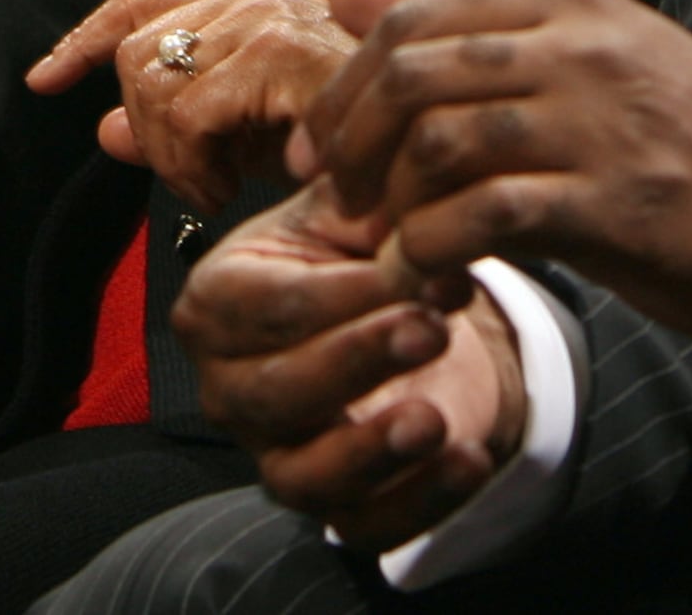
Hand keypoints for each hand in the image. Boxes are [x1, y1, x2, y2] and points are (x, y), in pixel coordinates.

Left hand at [29, 0, 357, 215]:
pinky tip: (230, 189)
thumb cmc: (353, 150)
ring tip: (217, 184)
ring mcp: (267, 16)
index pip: (141, 0)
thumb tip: (105, 130)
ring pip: (150, 82)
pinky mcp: (277, 52)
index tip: (47, 78)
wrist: (426, 158)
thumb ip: (176, 128)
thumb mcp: (250, 140)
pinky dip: (194, 167)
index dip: (85, 39)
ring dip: (171, 155)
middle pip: (135, 49)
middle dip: (146, 128)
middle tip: (194, 175)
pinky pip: (186, 115)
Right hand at [176, 179, 521, 550]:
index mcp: (221, 300)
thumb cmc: (367, 249)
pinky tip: (469, 460)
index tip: (424, 268)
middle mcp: (232, 386)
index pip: (267, 306)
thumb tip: (397, 165)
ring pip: (302, 474)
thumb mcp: (361, 209)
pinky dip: (418, 502)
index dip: (343, 294)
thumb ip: (371, 191)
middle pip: (275, 391)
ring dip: (369, 450)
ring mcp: (279, 452)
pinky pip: (364, 525)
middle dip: (355, 361)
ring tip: (433, 419)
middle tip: (430, 327)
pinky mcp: (335, 503)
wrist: (415, 312)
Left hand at [299, 0, 691, 345]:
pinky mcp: (617, 203)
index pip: (415, 21)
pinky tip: (432, 283)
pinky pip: (485, 218)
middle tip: (338, 202)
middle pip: (412, 77)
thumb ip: (465, 30)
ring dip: (391, 210)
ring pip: (439, 145)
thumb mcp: (588, 62)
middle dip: (351, 146)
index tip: (321, 146)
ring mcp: (600, 123)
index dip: (347, 86)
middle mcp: (581, 49)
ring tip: (387, 252)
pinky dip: (434, 253)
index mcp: (570, 7)